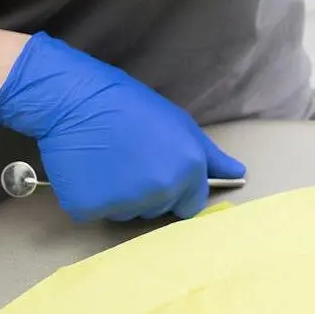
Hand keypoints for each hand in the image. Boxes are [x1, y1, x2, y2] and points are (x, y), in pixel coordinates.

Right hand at [0, 33, 245, 221]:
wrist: (76, 99)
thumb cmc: (130, 106)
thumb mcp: (180, 124)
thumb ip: (210, 156)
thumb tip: (238, 174)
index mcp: (188, 171)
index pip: (190, 205)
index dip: (177, 191)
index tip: (160, 172)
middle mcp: (161, 191)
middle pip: (158, 210)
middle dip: (148, 192)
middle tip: (130, 158)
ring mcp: (124, 203)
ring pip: (128, 214)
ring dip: (120, 196)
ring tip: (109, 161)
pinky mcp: (88, 209)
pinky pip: (95, 212)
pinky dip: (91, 197)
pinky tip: (88, 168)